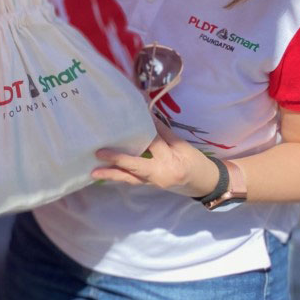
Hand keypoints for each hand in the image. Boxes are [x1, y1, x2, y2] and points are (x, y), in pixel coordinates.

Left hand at [91, 123, 220, 197]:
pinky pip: (132, 180)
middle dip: (117, 160)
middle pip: (136, 167)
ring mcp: (154, 183)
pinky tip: (104, 173)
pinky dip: (119, 176)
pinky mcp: (149, 184)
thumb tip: (146, 114)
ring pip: (130, 178)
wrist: (205, 184)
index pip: (154, 144)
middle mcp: (160, 175)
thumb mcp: (183, 146)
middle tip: (99, 154)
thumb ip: (164, 132)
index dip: (141, 132)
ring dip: (112, 174)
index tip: (127, 120)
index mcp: (171, 162)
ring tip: (93, 172)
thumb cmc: (195, 163)